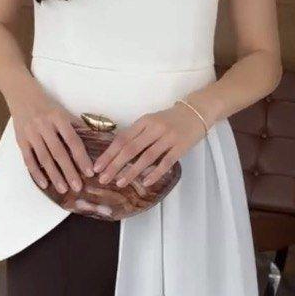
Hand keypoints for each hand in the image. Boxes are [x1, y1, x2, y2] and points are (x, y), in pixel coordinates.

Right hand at [11, 94, 95, 192]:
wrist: (21, 94)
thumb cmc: (46, 105)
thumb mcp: (62, 111)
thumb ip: (76, 126)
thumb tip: (96, 139)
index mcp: (58, 117)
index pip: (73, 141)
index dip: (81, 157)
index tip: (89, 172)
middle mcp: (44, 125)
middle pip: (58, 152)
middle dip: (69, 171)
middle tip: (78, 187)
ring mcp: (31, 133)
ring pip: (44, 158)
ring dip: (54, 175)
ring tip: (63, 189)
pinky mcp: (21, 140)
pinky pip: (28, 159)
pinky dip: (36, 173)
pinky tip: (44, 184)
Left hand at [91, 101, 209, 189]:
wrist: (196, 112)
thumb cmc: (170, 119)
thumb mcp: (151, 121)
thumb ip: (137, 134)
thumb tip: (116, 153)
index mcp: (144, 121)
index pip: (122, 139)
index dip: (109, 153)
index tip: (98, 166)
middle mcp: (154, 128)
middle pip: (130, 149)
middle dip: (115, 165)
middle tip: (103, 179)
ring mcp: (168, 137)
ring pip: (146, 157)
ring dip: (132, 171)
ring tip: (120, 183)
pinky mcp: (181, 147)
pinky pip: (166, 162)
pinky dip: (155, 173)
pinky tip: (145, 182)